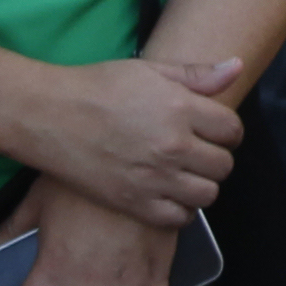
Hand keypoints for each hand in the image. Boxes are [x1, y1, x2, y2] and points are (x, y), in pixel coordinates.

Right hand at [32, 52, 243, 225]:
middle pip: (223, 165)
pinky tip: (170, 195)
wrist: (48, 116)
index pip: (232, 130)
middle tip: (200, 154)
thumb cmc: (98, 87)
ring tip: (186, 175)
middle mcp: (173, 146)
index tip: (216, 132)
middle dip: (217, 158)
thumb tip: (237, 67)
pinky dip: (181, 210)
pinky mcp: (131, 202)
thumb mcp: (151, 71)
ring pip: (207, 194)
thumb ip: (198, 74)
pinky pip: (177, 218)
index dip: (228, 131)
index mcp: (181, 109)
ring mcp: (153, 178)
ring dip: (202, 185)